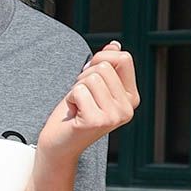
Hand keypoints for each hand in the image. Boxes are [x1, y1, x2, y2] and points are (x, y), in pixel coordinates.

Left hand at [37, 40, 139, 158]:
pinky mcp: (98, 121)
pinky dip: (70, 99)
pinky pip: (79, 91)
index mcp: (131, 98)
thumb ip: (106, 66)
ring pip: (91, 78)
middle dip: (84, 77)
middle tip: (81, 98)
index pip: (124, 58)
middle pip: (104, 66)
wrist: (58, 145)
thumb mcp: (92, 86)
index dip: (101, 59)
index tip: (88, 77)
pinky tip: (73, 115)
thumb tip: (115, 45)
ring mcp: (115, 116)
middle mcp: (128, 108)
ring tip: (78, 107)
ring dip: (76, 89)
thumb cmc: (73, 114)